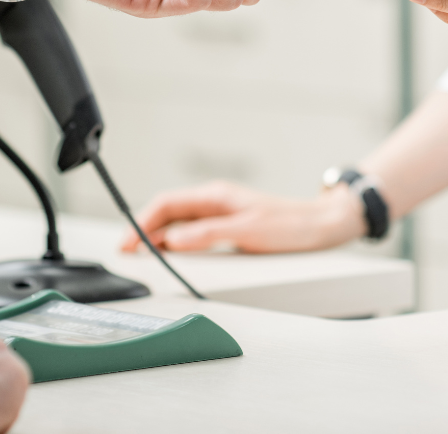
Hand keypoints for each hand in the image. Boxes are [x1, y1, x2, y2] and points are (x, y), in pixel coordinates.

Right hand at [119, 181, 364, 253]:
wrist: (321, 225)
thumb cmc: (291, 225)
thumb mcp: (247, 231)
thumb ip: (209, 234)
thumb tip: (173, 239)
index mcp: (215, 195)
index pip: (167, 203)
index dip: (142, 221)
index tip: (128, 241)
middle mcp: (215, 200)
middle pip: (168, 211)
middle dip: (143, 228)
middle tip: (126, 251)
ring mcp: (222, 211)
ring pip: (179, 220)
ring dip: (158, 234)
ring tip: (143, 252)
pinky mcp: (230, 223)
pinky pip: (193, 229)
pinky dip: (176, 239)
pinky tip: (172, 251)